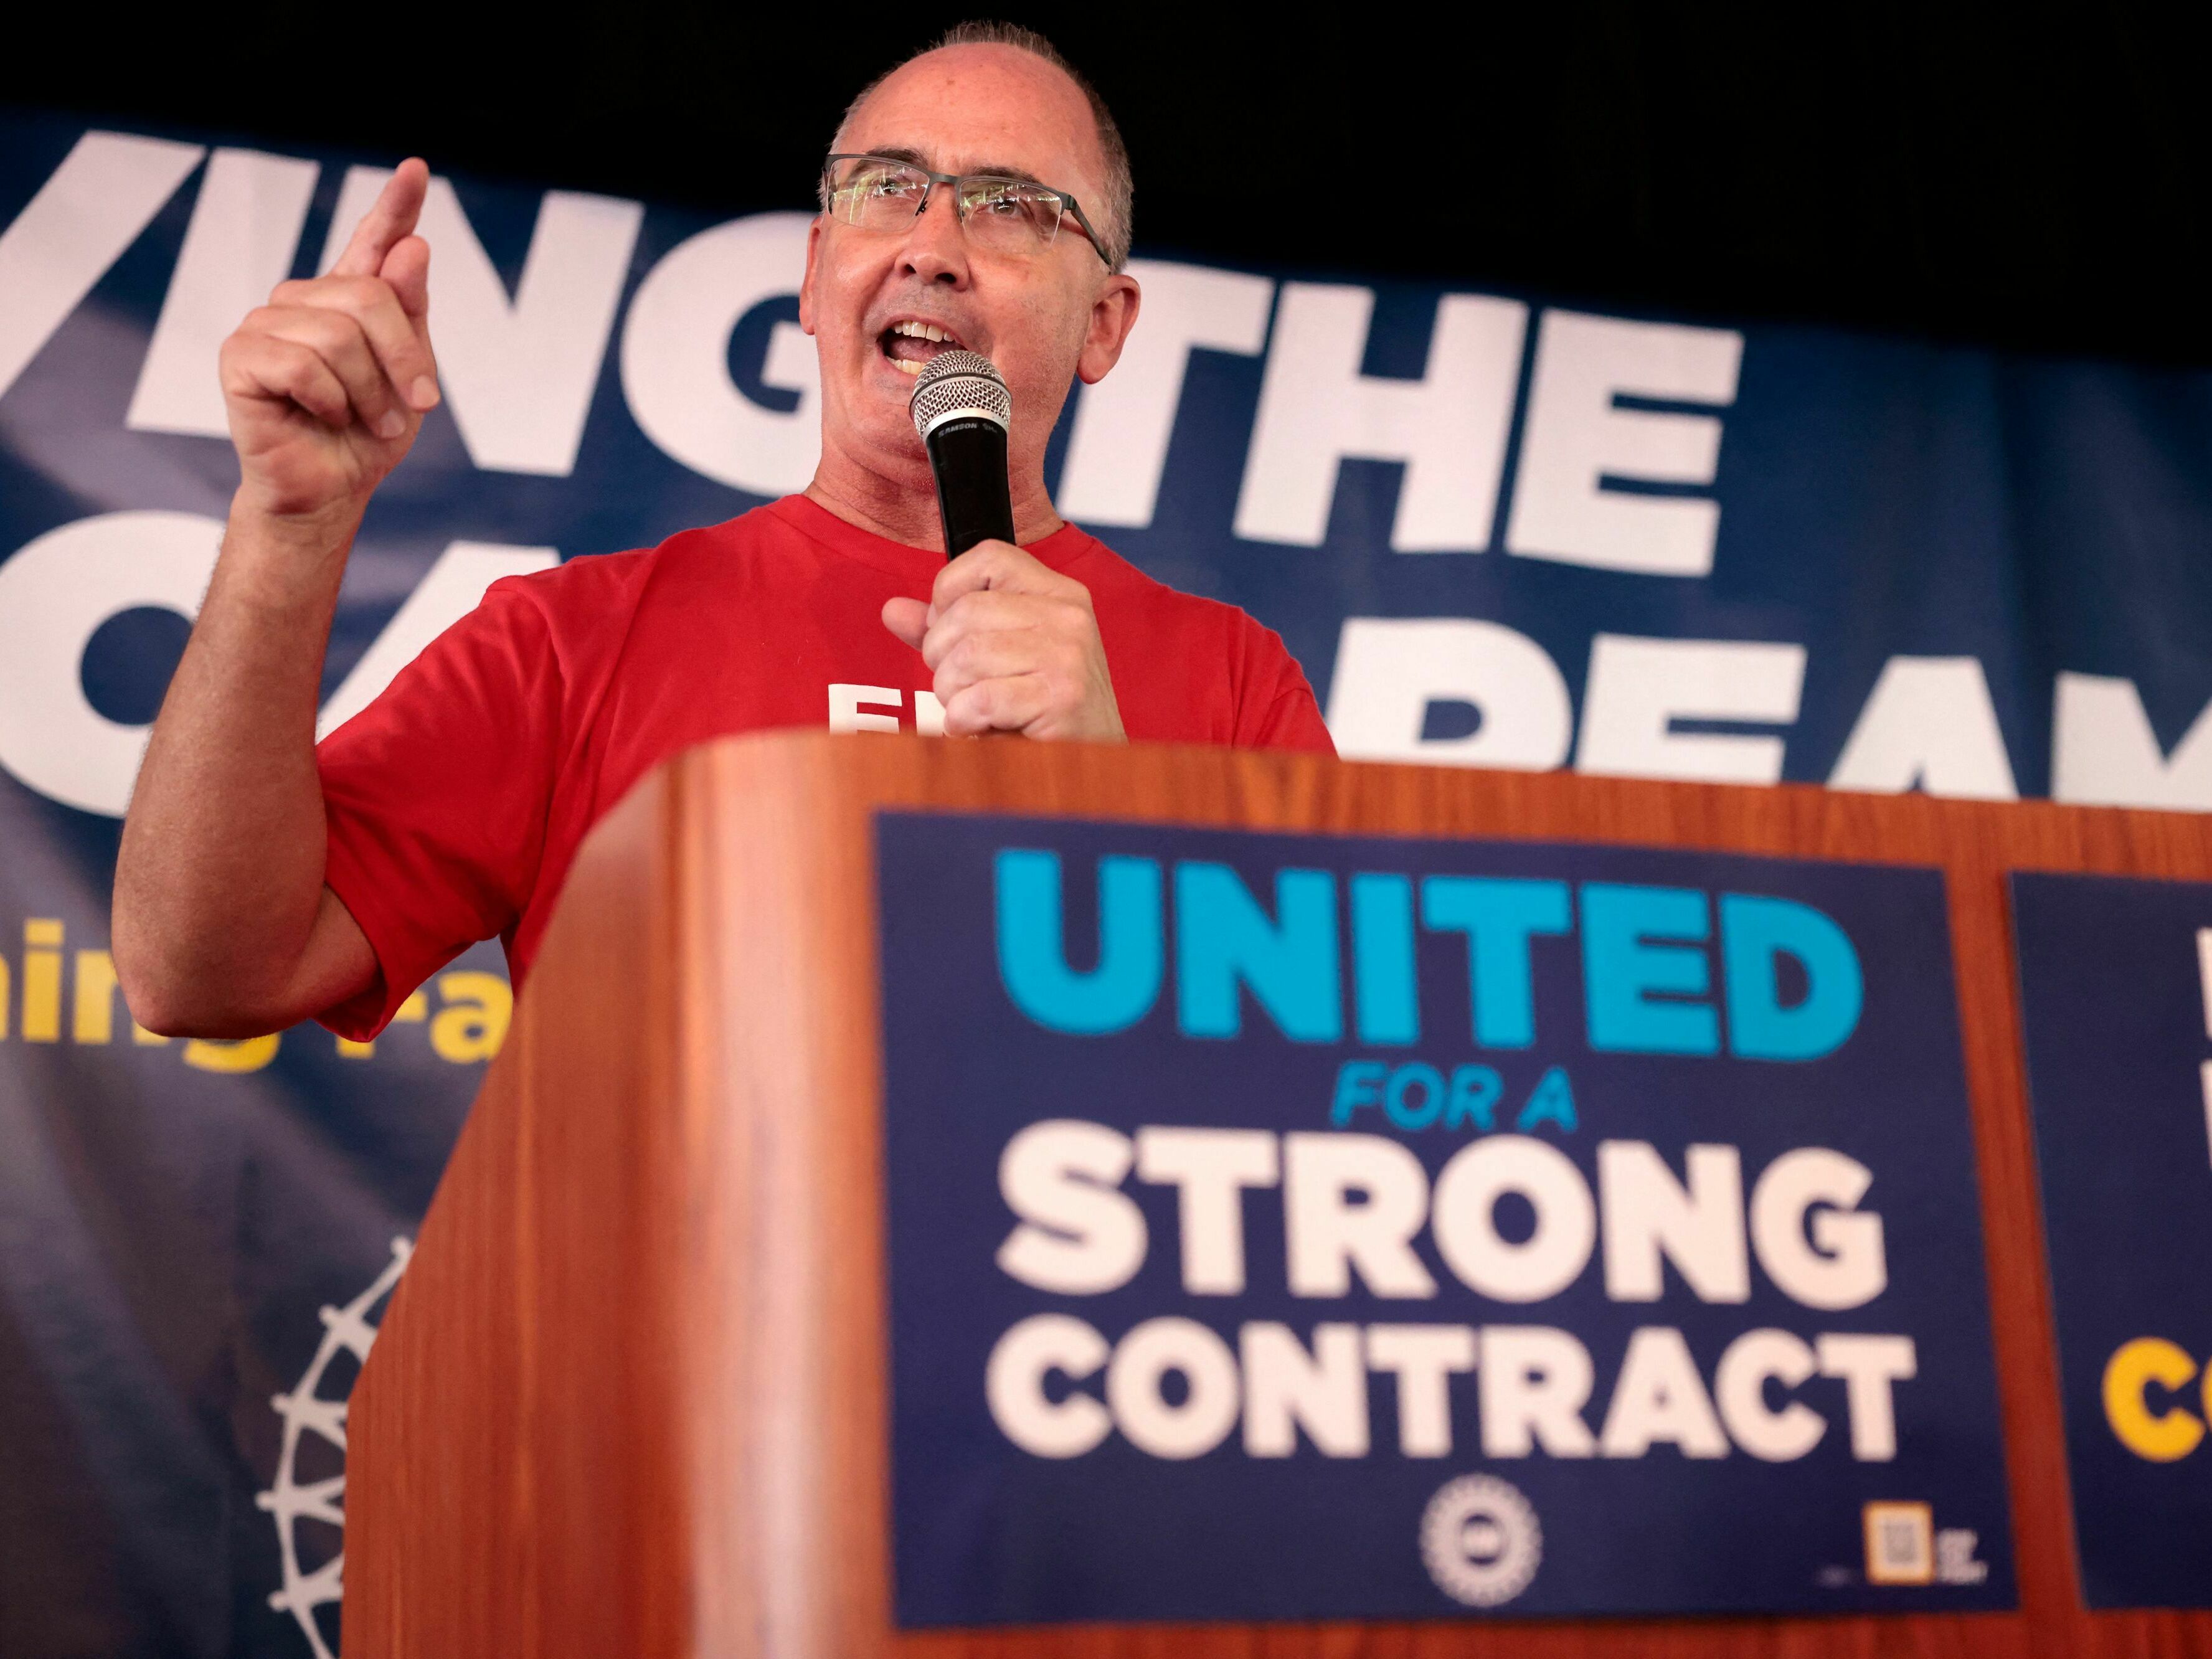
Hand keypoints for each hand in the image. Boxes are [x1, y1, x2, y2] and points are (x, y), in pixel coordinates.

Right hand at [219, 160, 439, 524]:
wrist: (331, 490)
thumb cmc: (368, 434)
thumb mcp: (410, 375)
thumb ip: (410, 314)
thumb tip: (412, 247)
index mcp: (349, 300)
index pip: (374, 241)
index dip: (395, 206)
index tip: (416, 168)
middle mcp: (303, 299)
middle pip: (370, 298)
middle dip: (403, 360)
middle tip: (412, 406)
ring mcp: (266, 322)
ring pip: (339, 336)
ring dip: (370, 392)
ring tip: (368, 421)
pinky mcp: (241, 355)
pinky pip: (302, 364)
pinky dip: (328, 401)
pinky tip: (321, 416)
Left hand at [882, 540, 1125, 740]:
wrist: (1092, 763)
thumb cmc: (1041, 711)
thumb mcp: (998, 658)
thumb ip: (946, 631)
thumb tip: (893, 610)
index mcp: (1059, 594)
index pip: (989, 557)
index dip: (949, 591)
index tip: (950, 632)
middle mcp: (1068, 616)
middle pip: (966, 612)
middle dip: (941, 656)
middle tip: (959, 686)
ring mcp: (1068, 655)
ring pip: (967, 656)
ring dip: (952, 693)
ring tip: (971, 711)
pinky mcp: (1062, 697)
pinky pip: (980, 699)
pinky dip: (964, 722)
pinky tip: (979, 729)